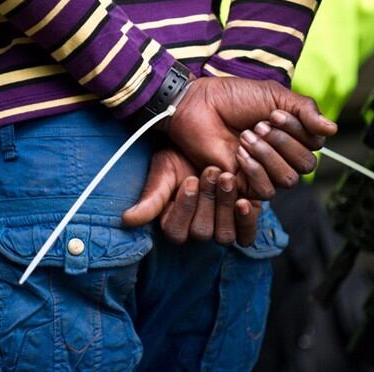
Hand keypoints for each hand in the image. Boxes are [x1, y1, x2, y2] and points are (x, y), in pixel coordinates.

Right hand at [122, 148, 260, 244]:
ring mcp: (222, 226)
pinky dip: (246, 220)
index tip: (189, 180)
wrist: (210, 139)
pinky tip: (244, 201)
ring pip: (224, 235)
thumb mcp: (164, 172)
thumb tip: (127, 220)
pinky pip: (246, 234)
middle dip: (206, 201)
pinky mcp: (243, 219)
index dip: (184, 208)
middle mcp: (198, 228)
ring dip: (225, 207)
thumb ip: (152, 198)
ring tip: (227, 178)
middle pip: (202, 233)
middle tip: (211, 172)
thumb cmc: (182, 156)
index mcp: (175, 221)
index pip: (176, 232)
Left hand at [167, 77, 335, 198]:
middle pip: (306, 165)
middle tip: (260, 125)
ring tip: (247, 136)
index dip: (299, 130)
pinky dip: (255, 170)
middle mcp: (282, 155)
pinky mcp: (245, 185)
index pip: (316, 144)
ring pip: (289, 179)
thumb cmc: (233, 97)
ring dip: (269, 156)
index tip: (275, 113)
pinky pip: (266, 191)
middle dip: (285, 143)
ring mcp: (264, 171)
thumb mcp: (274, 95)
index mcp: (292, 133)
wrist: (199, 105)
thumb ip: (305, 110)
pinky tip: (239, 153)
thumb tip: (334, 130)